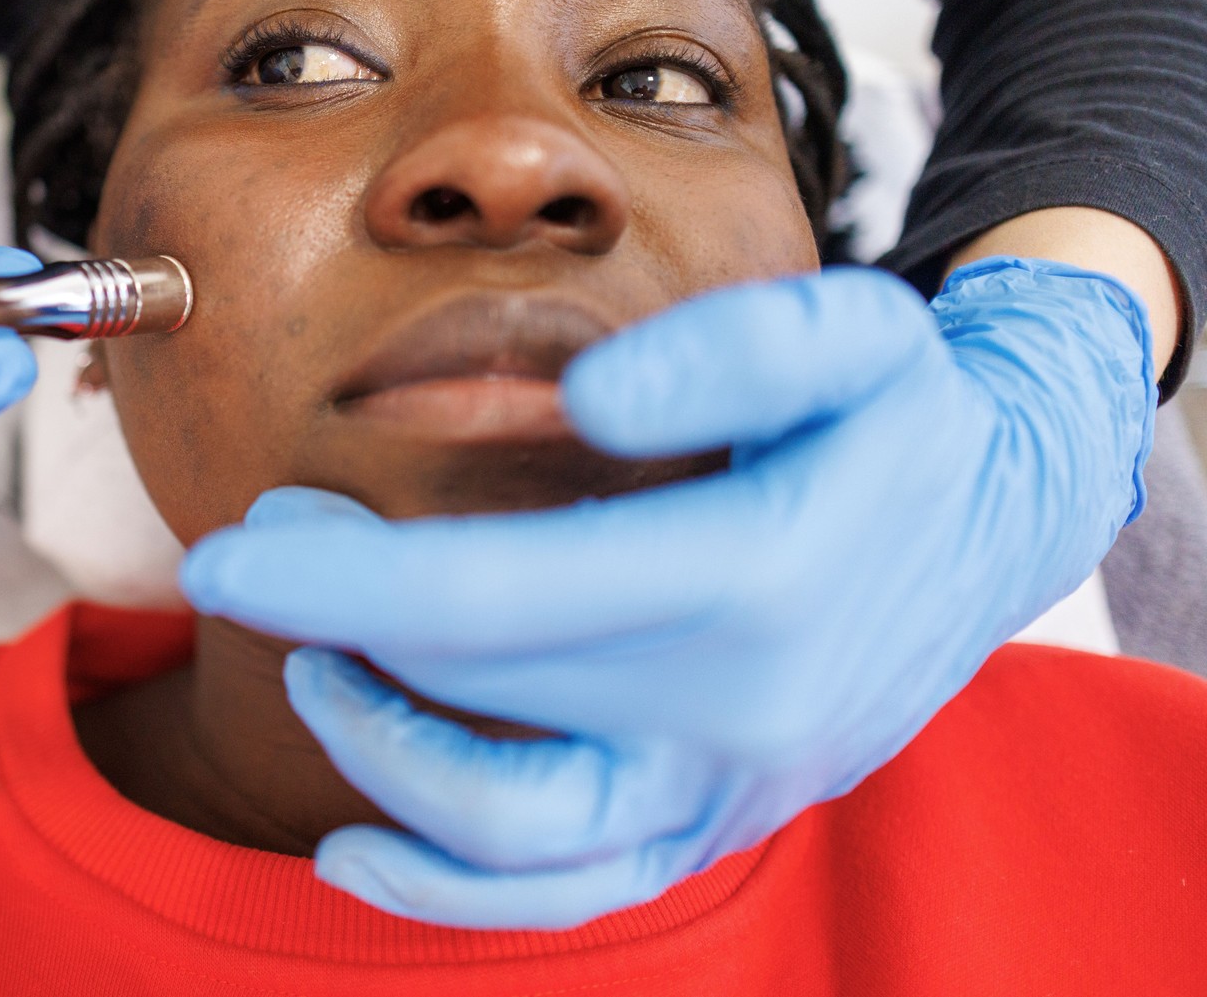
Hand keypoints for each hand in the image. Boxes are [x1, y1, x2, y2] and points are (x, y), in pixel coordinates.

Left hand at [181, 259, 1155, 927]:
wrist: (994, 518)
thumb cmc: (898, 416)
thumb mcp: (852, 334)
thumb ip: (725, 349)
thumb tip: (586, 401)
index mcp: (754, 575)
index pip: (490, 596)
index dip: (338, 578)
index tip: (235, 544)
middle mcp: (737, 709)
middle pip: (476, 691)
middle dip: (335, 623)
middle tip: (267, 544)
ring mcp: (725, 786)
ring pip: (513, 830)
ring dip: (379, 755)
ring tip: (315, 672)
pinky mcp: (714, 823)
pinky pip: (570, 894)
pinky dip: (452, 895)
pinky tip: (357, 856)